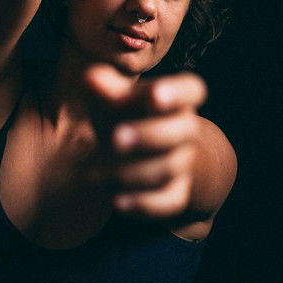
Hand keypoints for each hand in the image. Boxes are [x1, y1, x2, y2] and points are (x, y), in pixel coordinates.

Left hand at [84, 64, 206, 218]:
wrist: (135, 150)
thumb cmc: (121, 112)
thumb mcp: (111, 95)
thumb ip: (102, 85)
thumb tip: (90, 79)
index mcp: (176, 96)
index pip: (191, 90)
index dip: (176, 92)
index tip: (154, 93)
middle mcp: (187, 128)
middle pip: (184, 130)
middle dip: (148, 135)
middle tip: (115, 138)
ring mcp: (184, 161)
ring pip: (169, 167)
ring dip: (131, 172)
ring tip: (93, 173)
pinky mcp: (176, 193)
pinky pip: (169, 201)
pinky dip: (144, 204)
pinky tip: (115, 201)